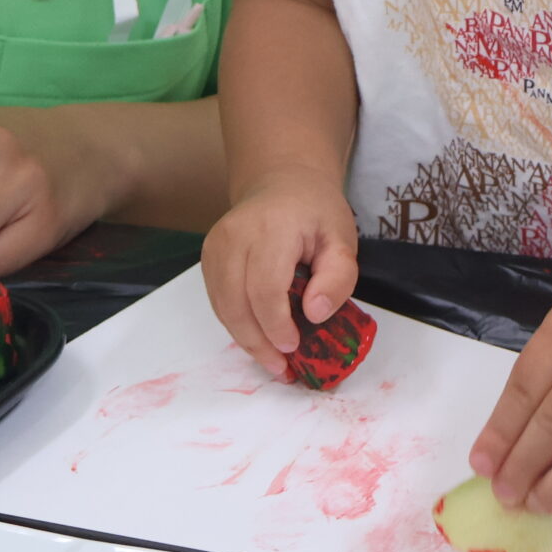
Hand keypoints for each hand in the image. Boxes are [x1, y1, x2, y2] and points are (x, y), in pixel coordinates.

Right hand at [201, 171, 358, 379]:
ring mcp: (215, 245)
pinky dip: (237, 325)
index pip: (264, 287)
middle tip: (282, 369)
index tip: (294, 347)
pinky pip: (218, 301)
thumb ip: (337, 277)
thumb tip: (314, 314)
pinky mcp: (208, 257)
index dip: (276, 325)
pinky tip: (259, 339)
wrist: (282, 182)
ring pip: (223, 307)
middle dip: (259, 343)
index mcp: (272, 227)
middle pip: (237, 302)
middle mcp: (235, 235)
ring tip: (272, 362)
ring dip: (246, 340)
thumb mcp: (343, 240)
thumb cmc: (316, 212)